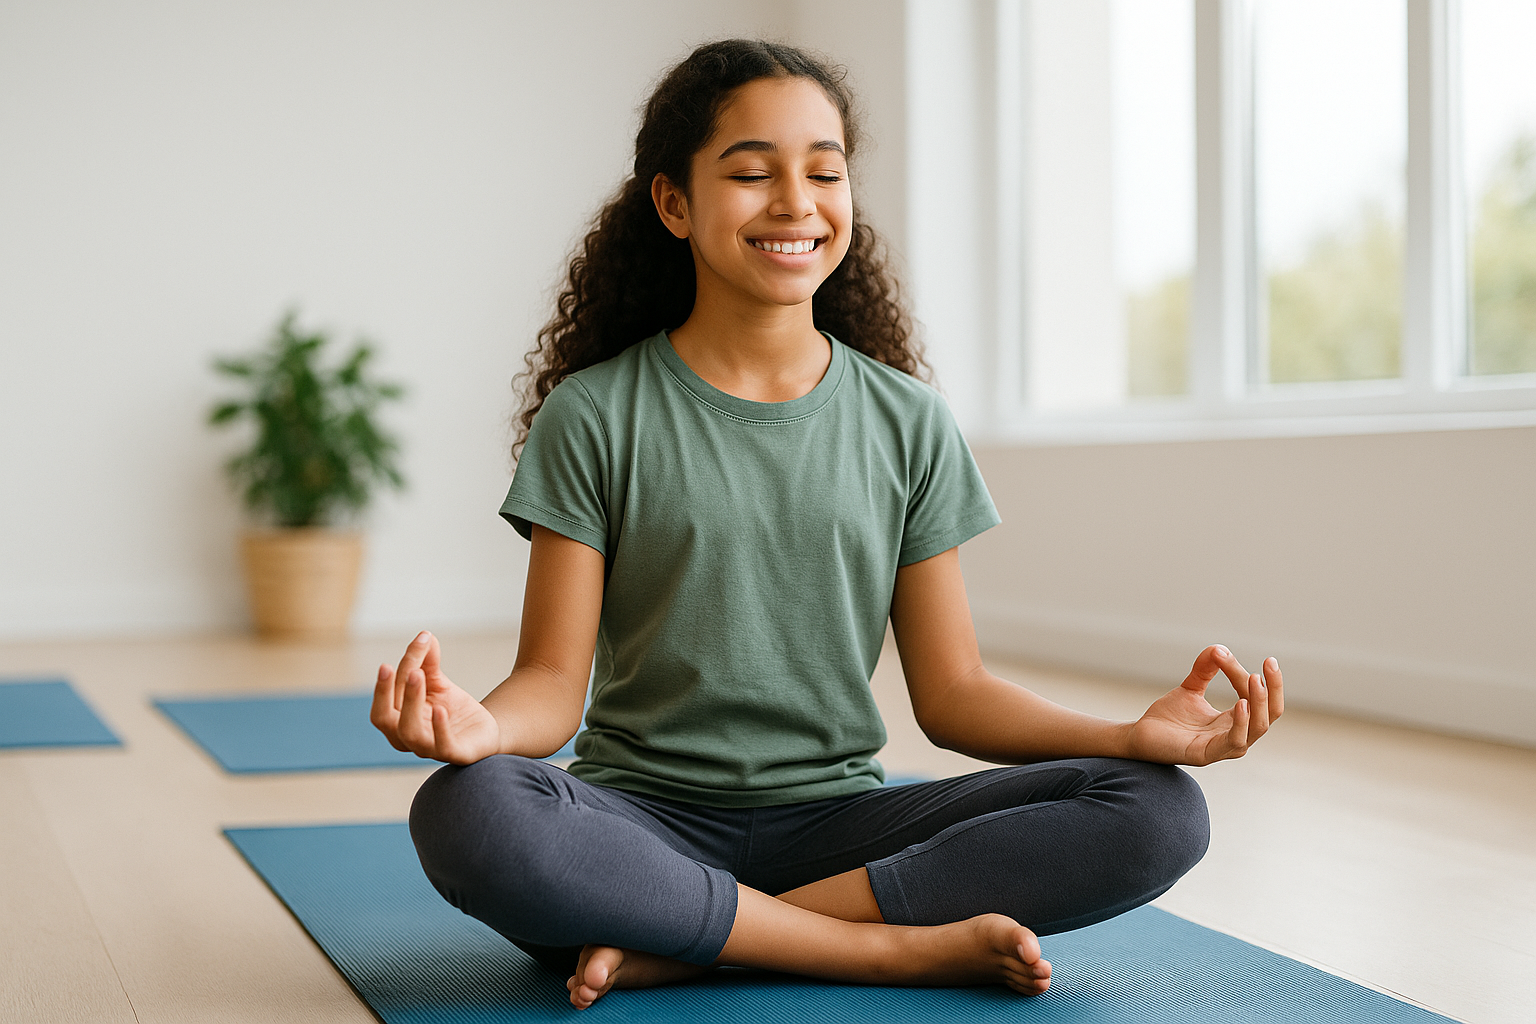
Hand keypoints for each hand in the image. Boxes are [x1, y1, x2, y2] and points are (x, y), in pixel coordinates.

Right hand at [370, 630, 501, 764]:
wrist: (483, 733)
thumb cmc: (453, 710)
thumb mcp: (438, 683)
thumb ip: (429, 663)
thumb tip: (425, 635)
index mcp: (396, 720)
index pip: (388, 695)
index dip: (399, 668)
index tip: (420, 639)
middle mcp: (406, 738)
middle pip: (386, 717)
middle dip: (388, 690)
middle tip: (403, 665)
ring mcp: (428, 749)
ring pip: (408, 732)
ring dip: (411, 702)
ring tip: (418, 676)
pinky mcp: (454, 755)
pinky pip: (442, 745)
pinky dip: (440, 728)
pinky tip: (441, 709)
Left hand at [1125, 645, 1282, 766]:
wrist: (1140, 736)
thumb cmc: (1168, 717)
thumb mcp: (1190, 688)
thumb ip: (1204, 670)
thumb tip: (1218, 648)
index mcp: (1236, 721)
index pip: (1254, 696)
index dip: (1242, 673)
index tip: (1223, 654)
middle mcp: (1236, 735)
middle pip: (1270, 714)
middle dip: (1273, 688)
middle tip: (1270, 663)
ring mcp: (1224, 747)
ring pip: (1258, 727)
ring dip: (1260, 702)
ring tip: (1255, 678)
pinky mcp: (1208, 754)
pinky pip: (1235, 740)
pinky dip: (1241, 722)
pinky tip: (1241, 703)